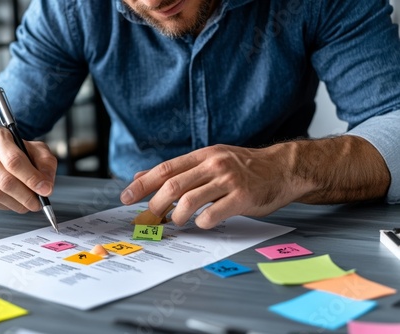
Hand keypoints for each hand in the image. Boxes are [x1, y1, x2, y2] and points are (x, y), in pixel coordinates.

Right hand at [0, 124, 56, 212]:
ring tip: (28, 205)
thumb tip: (46, 186)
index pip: (14, 161)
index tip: (46, 190)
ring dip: (16, 204)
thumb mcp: (33, 149)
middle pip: (4, 180)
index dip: (32, 179)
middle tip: (38, 204)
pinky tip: (13, 203)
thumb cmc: (11, 149)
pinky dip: (3, 206)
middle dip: (26, 196)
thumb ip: (45, 164)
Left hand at [120, 144, 305, 228]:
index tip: (126, 197)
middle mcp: (213, 165)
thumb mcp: (211, 160)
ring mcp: (228, 180)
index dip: (142, 184)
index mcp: (203, 155)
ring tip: (177, 220)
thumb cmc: (244, 167)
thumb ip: (181, 169)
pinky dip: (202, 222)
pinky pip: (213, 214)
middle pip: (172, 185)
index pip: (165, 169)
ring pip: (189, 200)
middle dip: (155, 203)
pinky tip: (202, 222)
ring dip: (177, 215)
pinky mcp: (242, 197)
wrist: (282, 168)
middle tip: (150, 216)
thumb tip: (143, 175)